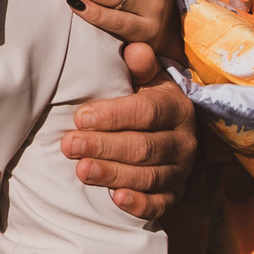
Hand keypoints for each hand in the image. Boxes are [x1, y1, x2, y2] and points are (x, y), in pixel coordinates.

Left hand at [63, 44, 196, 221]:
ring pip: (148, 176)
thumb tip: (135, 49)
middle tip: (69, 145)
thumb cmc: (147, 102)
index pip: (146, 112)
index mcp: (176, 107)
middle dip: (103, 146)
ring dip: (113, 174)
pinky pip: (160, 204)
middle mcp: (184, 140)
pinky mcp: (174, 195)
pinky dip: (139, 204)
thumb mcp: (147, 80)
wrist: (172, 133)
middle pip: (143, 146)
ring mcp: (181, 171)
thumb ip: (140, 66)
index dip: (112, 116)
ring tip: (81, 171)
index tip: (79, 117)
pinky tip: (116, 199)